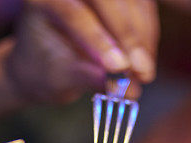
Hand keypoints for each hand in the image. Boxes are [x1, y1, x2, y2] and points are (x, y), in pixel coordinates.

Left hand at [3, 0, 158, 103]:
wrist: (46, 62)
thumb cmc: (45, 70)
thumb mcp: (58, 79)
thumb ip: (85, 77)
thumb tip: (118, 86)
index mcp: (43, 0)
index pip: (73, 13)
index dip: (98, 39)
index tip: (120, 68)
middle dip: (128, 36)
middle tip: (142, 71)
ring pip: (132, 2)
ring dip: (143, 37)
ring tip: (145, 73)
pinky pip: (142, 7)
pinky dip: (148, 34)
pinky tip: (147, 61)